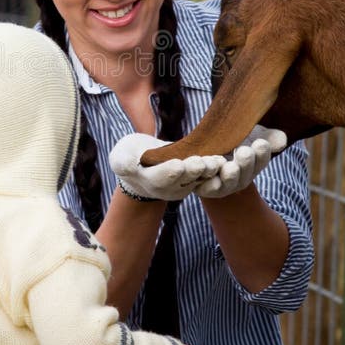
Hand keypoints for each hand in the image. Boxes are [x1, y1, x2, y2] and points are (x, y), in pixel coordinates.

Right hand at [110, 133, 228, 201]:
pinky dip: (215, 169)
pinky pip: (207, 175)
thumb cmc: (128, 156)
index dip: (170, 172)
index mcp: (149, 181)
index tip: (179, 165)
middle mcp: (168, 188)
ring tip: (218, 161)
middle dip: (193, 171)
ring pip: (198, 178)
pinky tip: (224, 159)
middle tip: (202, 162)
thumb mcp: (120, 157)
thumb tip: (129, 165)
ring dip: (209, 171)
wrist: (140, 162)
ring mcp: (183, 185)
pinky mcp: (195, 179)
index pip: (160, 178)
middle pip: (183, 180)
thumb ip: (123, 162)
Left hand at [195, 126, 286, 198]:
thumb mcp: (250, 132)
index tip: (260, 143)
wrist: (201, 142)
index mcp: (251, 167)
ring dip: (228, 176)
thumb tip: (281, 141)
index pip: (260, 162)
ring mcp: (218, 186)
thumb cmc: (230, 136)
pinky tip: (203, 166)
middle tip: (244, 151)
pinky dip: (203, 179)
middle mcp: (237, 180)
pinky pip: (202, 187)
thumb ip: (267, 136)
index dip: (262, 154)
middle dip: (246, 164)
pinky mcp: (199, 187)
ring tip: (228, 165)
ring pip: (224, 186)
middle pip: (244, 176)